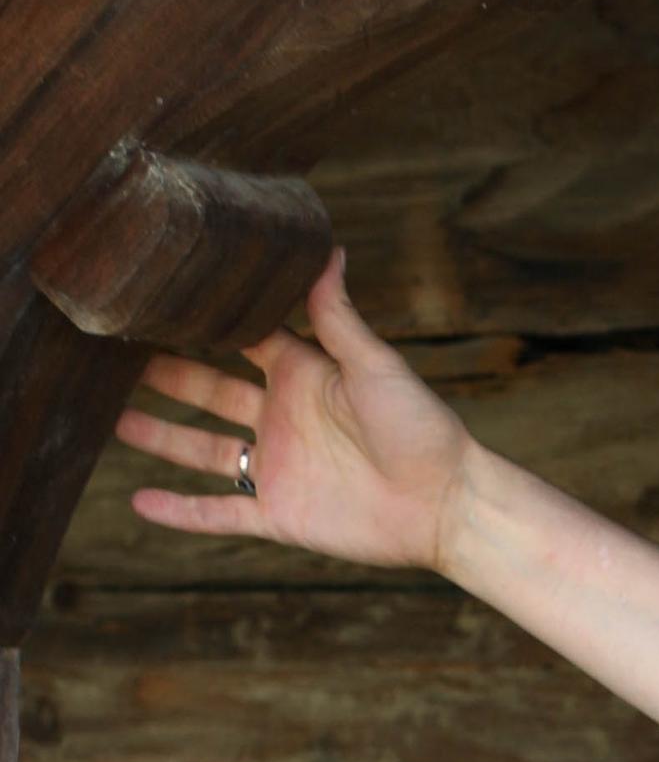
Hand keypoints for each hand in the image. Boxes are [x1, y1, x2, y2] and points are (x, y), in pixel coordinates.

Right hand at [117, 250, 473, 572]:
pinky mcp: (280, 514)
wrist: (446, 504)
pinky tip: (137, 502)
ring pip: (203, 450)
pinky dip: (180, 511)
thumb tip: (326, 247)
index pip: (241, 341)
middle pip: (209, 391)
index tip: (158, 298)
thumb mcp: (373, 365)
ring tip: (108, 418)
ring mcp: (277, 467)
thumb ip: (337, 315)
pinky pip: (219, 513)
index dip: (203, 324)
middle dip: (166, 374)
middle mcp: (281, 418)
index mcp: (302, 375)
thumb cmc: (421, 428)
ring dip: (159, 436)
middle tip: (114, 354)